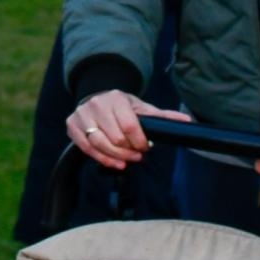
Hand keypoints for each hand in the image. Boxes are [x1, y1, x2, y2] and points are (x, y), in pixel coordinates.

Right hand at [66, 91, 191, 170]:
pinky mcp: (72, 125)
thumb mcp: (141, 107)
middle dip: (129, 151)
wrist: (96, 97)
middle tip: (137, 153)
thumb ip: (163, 116)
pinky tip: (114, 163)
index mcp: (116, 98)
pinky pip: (87, 148)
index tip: (145, 146)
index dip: (140, 142)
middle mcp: (97, 104)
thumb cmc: (122, 106)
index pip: (130, 126)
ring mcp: (82, 115)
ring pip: (100, 145)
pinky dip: (102, 159)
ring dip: (117, 158)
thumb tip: (188, 121)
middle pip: (116, 139)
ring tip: (127, 160)